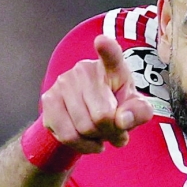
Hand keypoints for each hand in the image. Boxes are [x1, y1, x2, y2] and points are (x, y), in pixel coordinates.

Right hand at [41, 35, 153, 153]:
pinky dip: (82, 145)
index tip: (102, 41)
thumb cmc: (118, 107)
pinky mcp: (48, 99)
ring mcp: (63, 82)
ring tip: (100, 132)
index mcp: (112, 67)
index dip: (107, 49)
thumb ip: (138, 112)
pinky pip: (67, 135)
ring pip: (84, 128)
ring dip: (96, 139)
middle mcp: (85, 69)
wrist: (90, 115)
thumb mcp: (136, 109)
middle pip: (102, 117)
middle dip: (111, 132)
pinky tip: (88, 139)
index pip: (111, 56)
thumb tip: (122, 120)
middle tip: (114, 129)